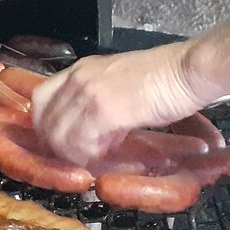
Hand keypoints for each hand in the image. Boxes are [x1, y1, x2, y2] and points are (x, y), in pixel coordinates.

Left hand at [31, 42, 209, 170]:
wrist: (188, 70)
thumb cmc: (166, 79)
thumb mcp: (120, 86)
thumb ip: (100, 105)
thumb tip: (93, 136)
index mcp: (81, 70)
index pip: (41, 100)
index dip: (47, 126)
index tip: (61, 143)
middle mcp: (79, 78)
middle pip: (45, 120)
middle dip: (57, 145)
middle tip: (78, 158)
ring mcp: (89, 93)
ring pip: (60, 134)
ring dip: (74, 154)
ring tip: (97, 159)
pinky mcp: (105, 109)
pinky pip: (82, 142)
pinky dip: (91, 156)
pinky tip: (108, 156)